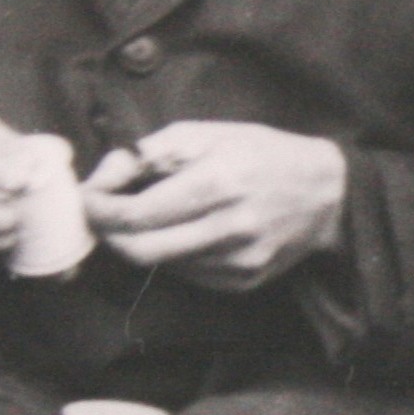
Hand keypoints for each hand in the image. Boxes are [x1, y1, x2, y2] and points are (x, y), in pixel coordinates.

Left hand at [80, 121, 344, 289]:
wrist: (328, 193)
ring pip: (160, 265)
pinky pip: (188, 275)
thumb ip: (150, 152)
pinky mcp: (244, 281)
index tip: (86, 199)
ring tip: (145, 218)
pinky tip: (186, 233)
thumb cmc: (263, 153)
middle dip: (109, 235)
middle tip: (102, 217)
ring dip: (140, 243)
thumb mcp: (208, 133)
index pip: (135, 213)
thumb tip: (103, 177)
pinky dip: (173, 255)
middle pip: (140, 250)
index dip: (98, 210)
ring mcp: (238, 260)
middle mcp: (229, 227)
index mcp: (218, 181)